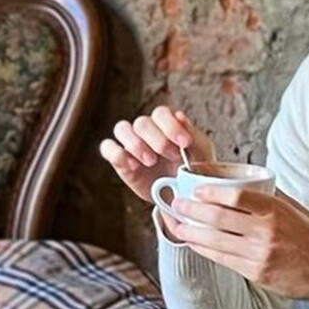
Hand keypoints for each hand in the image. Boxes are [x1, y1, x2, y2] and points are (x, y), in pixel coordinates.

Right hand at [99, 105, 216, 203]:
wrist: (182, 195)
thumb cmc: (192, 169)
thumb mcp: (200, 153)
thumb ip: (193, 134)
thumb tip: (180, 116)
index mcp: (166, 124)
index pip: (161, 113)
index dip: (171, 126)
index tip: (185, 143)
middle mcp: (147, 130)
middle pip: (142, 122)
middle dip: (158, 140)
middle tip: (173, 156)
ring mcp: (131, 144)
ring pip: (122, 129)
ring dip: (136, 144)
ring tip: (151, 161)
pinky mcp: (120, 161)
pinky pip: (108, 148)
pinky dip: (116, 153)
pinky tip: (133, 166)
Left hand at [166, 188, 308, 308]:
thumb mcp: (296, 210)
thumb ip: (270, 199)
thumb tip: (241, 189)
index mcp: (276, 210)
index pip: (235, 196)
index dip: (210, 192)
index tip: (196, 189)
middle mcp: (265, 231)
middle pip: (218, 218)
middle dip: (191, 211)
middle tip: (177, 204)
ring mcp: (259, 254)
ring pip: (215, 241)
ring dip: (191, 233)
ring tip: (177, 226)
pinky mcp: (256, 273)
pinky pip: (223, 259)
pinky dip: (205, 250)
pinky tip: (195, 244)